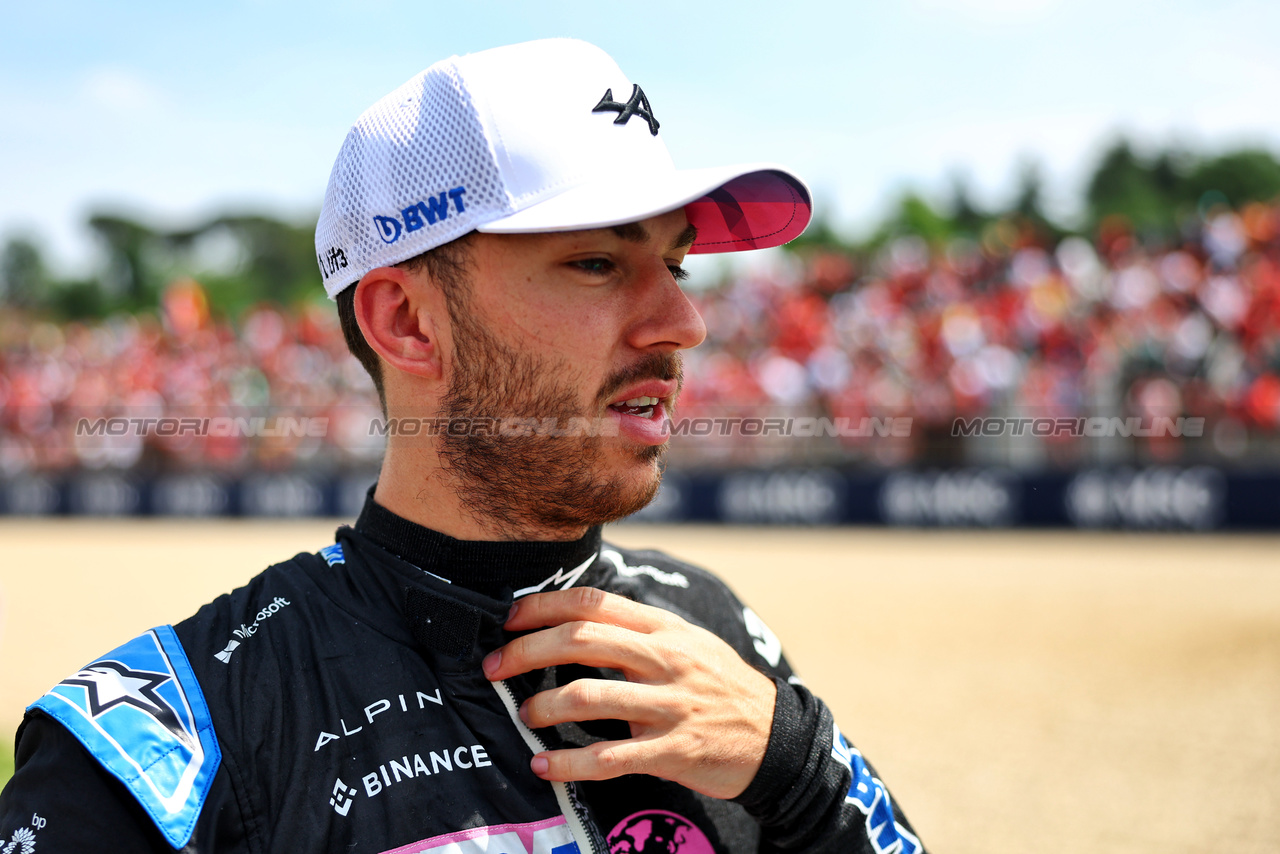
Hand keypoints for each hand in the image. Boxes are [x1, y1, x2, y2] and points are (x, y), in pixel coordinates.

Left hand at [482, 587, 776, 798]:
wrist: (776, 737)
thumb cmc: (719, 685)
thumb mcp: (688, 642)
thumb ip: (639, 630)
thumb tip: (576, 618)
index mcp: (665, 629)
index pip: (594, 604)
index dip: (544, 607)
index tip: (509, 619)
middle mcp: (666, 660)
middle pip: (581, 640)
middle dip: (527, 651)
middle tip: (494, 667)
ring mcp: (670, 706)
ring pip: (589, 697)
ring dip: (541, 706)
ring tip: (523, 715)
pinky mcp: (673, 751)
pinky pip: (609, 758)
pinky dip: (567, 763)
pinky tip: (543, 765)